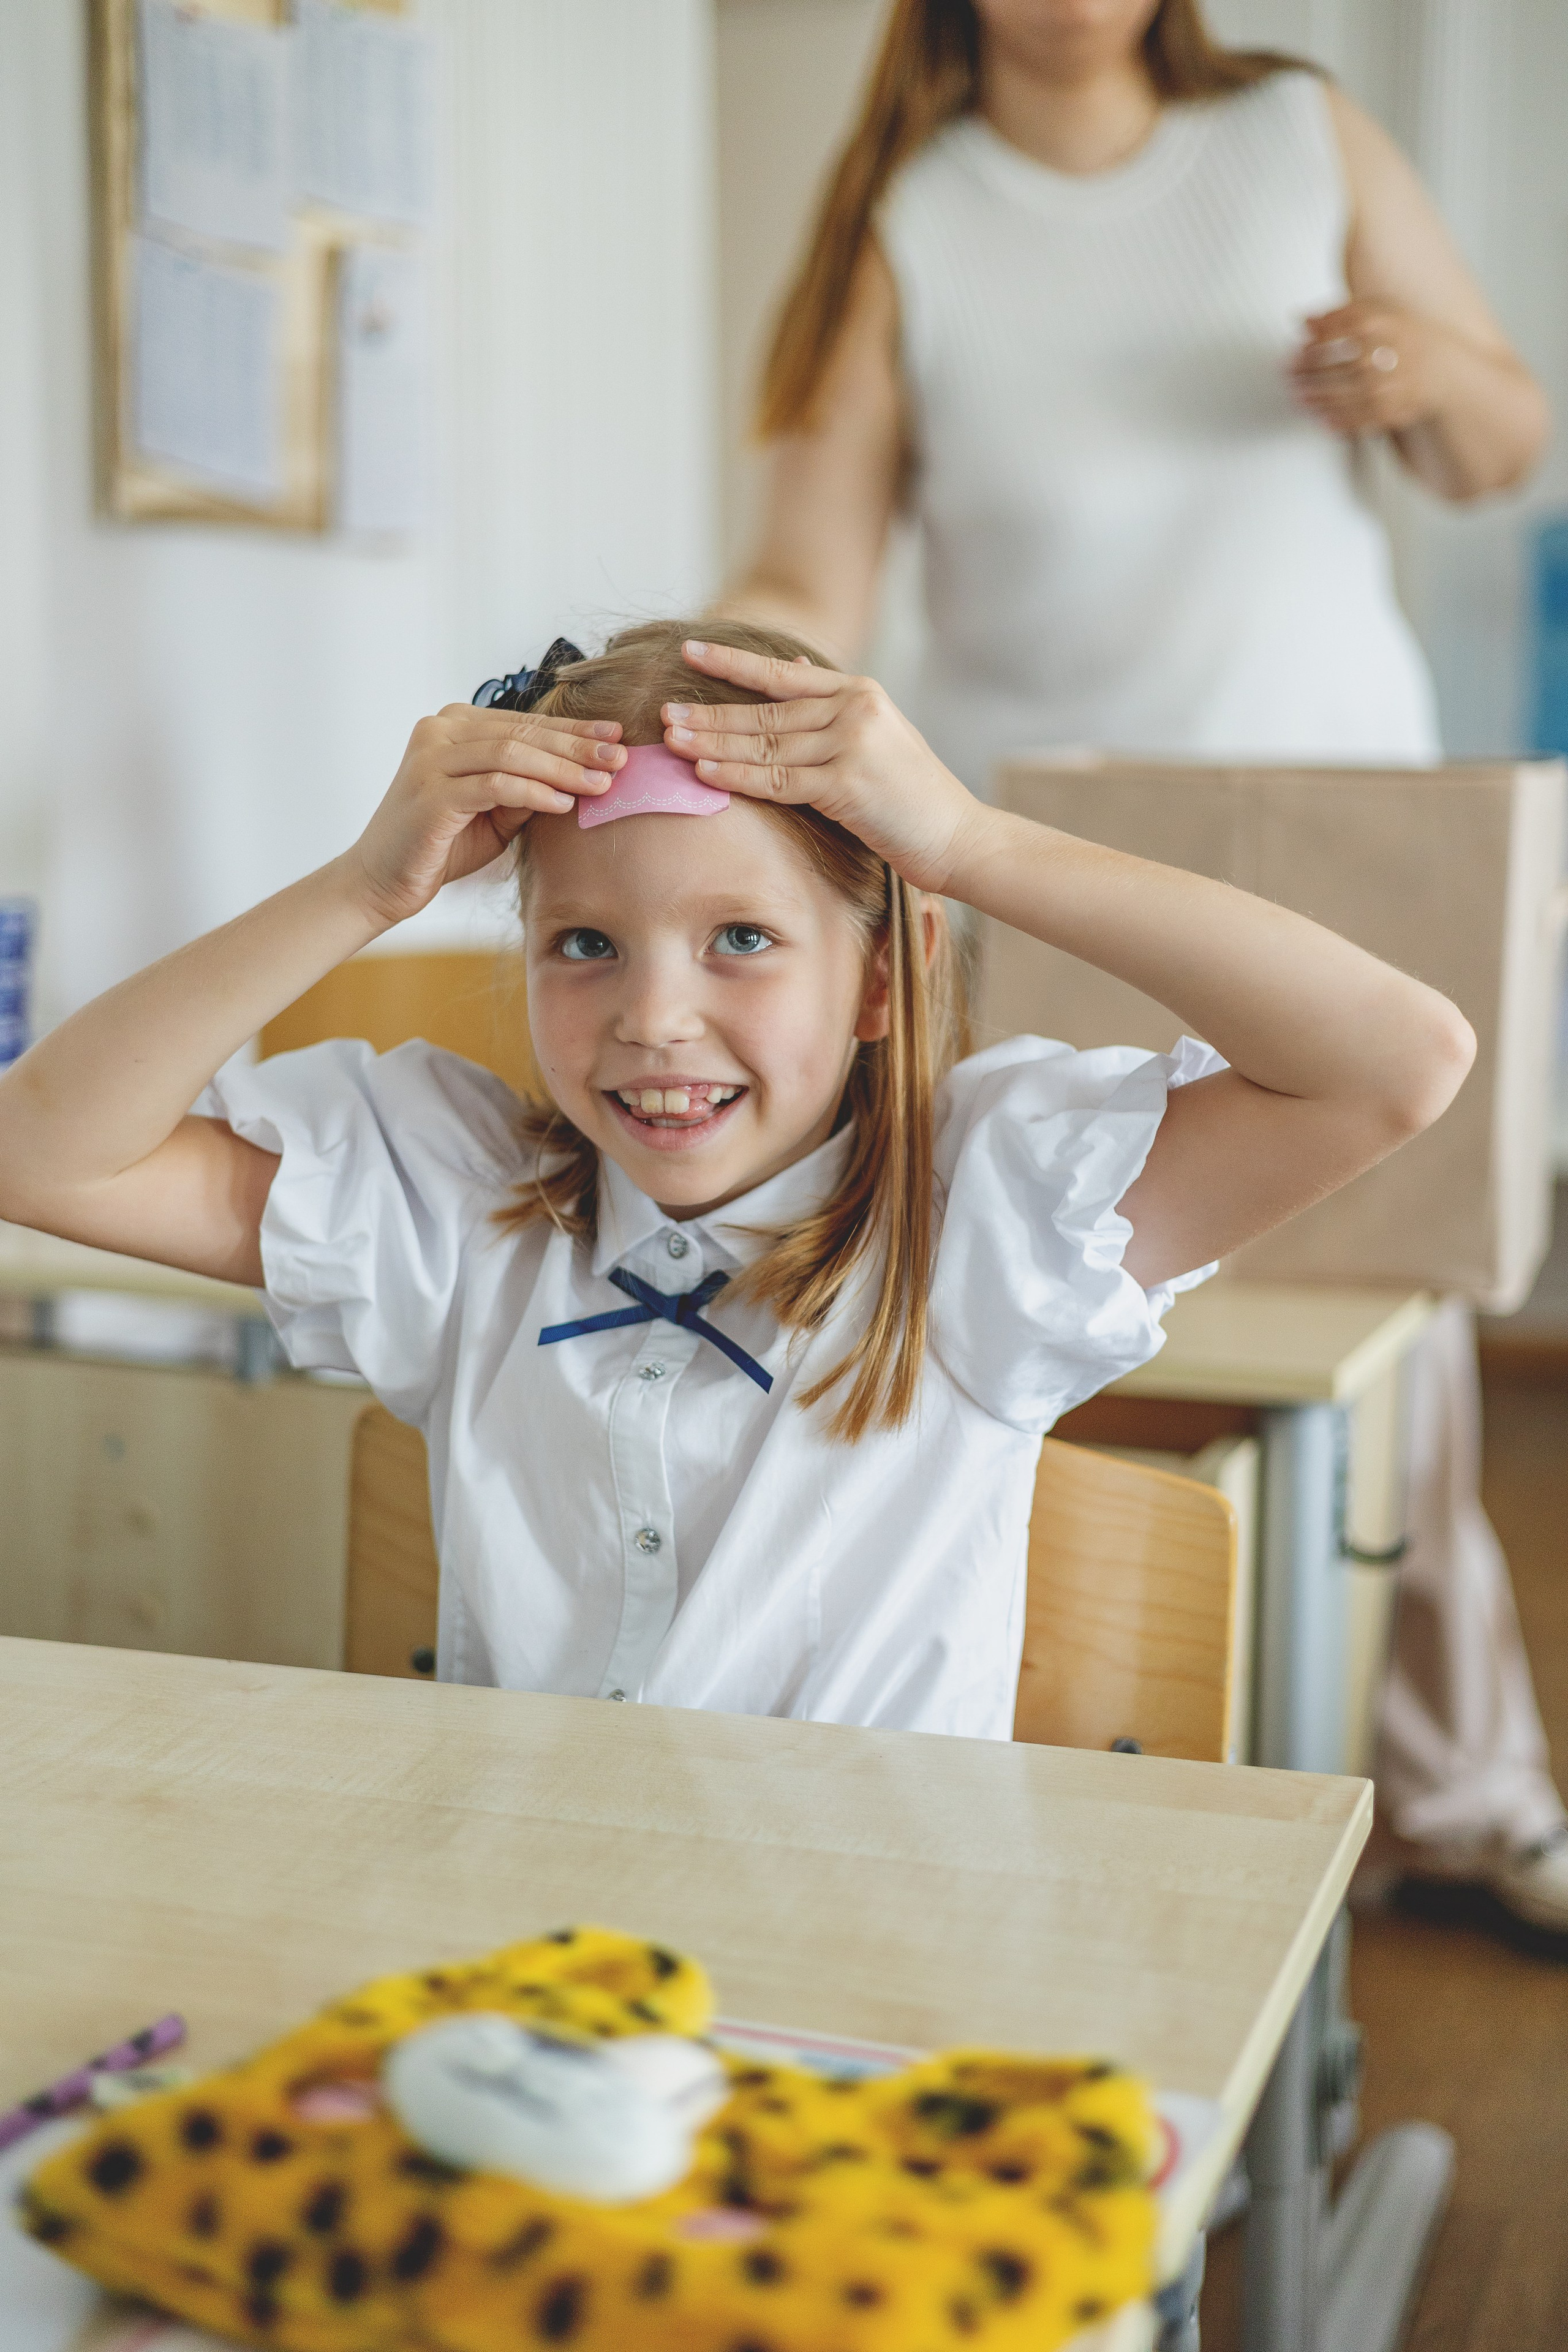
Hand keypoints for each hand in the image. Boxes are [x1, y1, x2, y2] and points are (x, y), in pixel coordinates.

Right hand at [351, 706, 625, 927]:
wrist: (383, 880)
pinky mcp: (431, 792)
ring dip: (562, 768)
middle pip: (522, 732)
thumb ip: (530, 786)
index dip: (573, 729)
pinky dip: (534, 792)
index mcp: (453, 726)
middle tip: (620, 756)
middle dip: (577, 744)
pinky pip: (495, 785)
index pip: (524, 722)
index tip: (616, 736)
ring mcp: (430, 758)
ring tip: (601, 783)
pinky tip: (564, 804)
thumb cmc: (443, 845)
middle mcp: (438, 731)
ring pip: (512, 753)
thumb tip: (585, 771)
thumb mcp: (496, 810)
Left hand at [661, 641, 980, 893]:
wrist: (958, 835)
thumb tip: (794, 666)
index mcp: (860, 693)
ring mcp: (852, 745)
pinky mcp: (847, 785)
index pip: (783, 675)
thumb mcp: (879, 734)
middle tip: (664, 712)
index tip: (690, 651)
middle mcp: (855, 710)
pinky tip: (705, 771)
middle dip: (710, 712)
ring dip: (713, 742)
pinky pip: (778, 780)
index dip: (733, 663)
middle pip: (765, 712)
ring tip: (672, 739)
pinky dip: (738, 775)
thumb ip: (835, 703)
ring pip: (766, 744)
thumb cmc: (914, 795)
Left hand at [1288, 300, 1453, 437]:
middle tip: (1290, 372)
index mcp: (1384, 323)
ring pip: (1343, 393)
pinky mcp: (1392, 410)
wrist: (1442, 369)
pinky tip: (1320, 417)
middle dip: (1308, 369)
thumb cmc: (1405, 337)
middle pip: (1336, 362)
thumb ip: (1341, 312)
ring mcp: (1391, 384)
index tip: (1300, 345)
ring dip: (1315, 396)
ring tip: (1299, 395)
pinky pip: (1358, 417)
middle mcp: (1388, 353)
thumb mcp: (1380, 311)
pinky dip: (1337, 419)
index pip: (1337, 329)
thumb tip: (1304, 320)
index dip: (1314, 339)